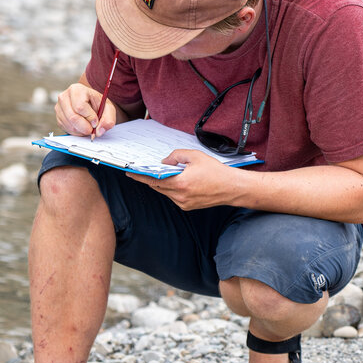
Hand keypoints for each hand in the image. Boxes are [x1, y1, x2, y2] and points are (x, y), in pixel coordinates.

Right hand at [54, 83, 116, 137]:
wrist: (90, 103)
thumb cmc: (98, 104)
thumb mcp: (108, 108)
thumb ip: (108, 119)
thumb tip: (99, 131)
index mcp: (76, 89)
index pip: (80, 107)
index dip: (89, 117)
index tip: (96, 121)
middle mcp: (64, 97)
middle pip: (73, 117)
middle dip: (85, 127)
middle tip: (93, 129)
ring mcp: (59, 108)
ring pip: (70, 125)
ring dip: (82, 131)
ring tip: (89, 127)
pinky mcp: (58, 118)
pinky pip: (66, 129)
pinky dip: (76, 132)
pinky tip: (82, 127)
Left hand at [126, 149, 240, 209]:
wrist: (231, 188)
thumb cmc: (216, 172)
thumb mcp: (195, 156)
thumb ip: (176, 155)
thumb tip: (165, 161)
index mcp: (180, 183)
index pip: (154, 180)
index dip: (140, 176)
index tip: (130, 173)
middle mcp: (180, 196)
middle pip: (157, 186)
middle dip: (150, 178)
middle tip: (142, 171)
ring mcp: (183, 203)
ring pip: (165, 192)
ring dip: (162, 183)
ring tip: (160, 173)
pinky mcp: (187, 206)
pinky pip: (173, 196)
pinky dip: (171, 188)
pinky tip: (175, 180)